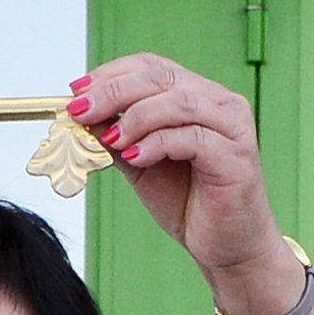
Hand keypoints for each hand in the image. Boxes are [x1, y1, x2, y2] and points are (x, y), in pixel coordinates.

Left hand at [75, 54, 296, 314]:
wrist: (227, 247)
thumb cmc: (189, 202)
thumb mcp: (140, 164)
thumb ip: (117, 136)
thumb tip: (82, 114)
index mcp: (198, 96)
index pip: (152, 67)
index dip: (112, 74)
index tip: (77, 92)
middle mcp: (220, 103)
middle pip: (162, 78)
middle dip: (114, 91)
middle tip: (81, 110)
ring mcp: (232, 128)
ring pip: (178, 103)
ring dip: (136, 117)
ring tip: (110, 139)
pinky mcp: (236, 157)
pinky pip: (193, 138)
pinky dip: (158, 143)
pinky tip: (135, 157)